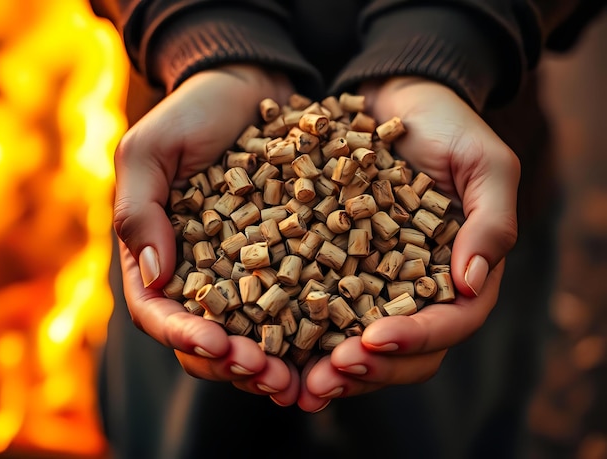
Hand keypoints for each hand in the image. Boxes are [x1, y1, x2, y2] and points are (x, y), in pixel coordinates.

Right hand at [113, 65, 298, 403]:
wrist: (250, 87)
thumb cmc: (194, 114)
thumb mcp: (150, 150)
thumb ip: (139, 209)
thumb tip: (153, 275)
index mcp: (158, 256)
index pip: (159, 312)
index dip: (185, 336)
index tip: (217, 346)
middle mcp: (201, 276)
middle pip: (208, 339)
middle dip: (236, 365)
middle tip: (270, 379)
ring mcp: (246, 274)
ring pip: (253, 335)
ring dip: (274, 363)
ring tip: (299, 381)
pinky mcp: (288, 262)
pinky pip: (297, 305)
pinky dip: (308, 333)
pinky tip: (332, 347)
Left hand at [298, 77, 519, 411]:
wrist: (395, 99)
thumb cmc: (446, 125)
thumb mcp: (484, 163)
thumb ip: (491, 221)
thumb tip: (470, 284)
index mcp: (459, 273)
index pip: (450, 322)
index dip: (415, 338)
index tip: (372, 338)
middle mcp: (418, 288)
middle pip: (405, 350)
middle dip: (369, 368)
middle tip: (326, 378)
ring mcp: (376, 282)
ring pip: (362, 343)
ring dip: (332, 367)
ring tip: (297, 382)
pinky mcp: (337, 268)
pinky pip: (323, 310)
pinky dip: (304, 334)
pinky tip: (273, 347)